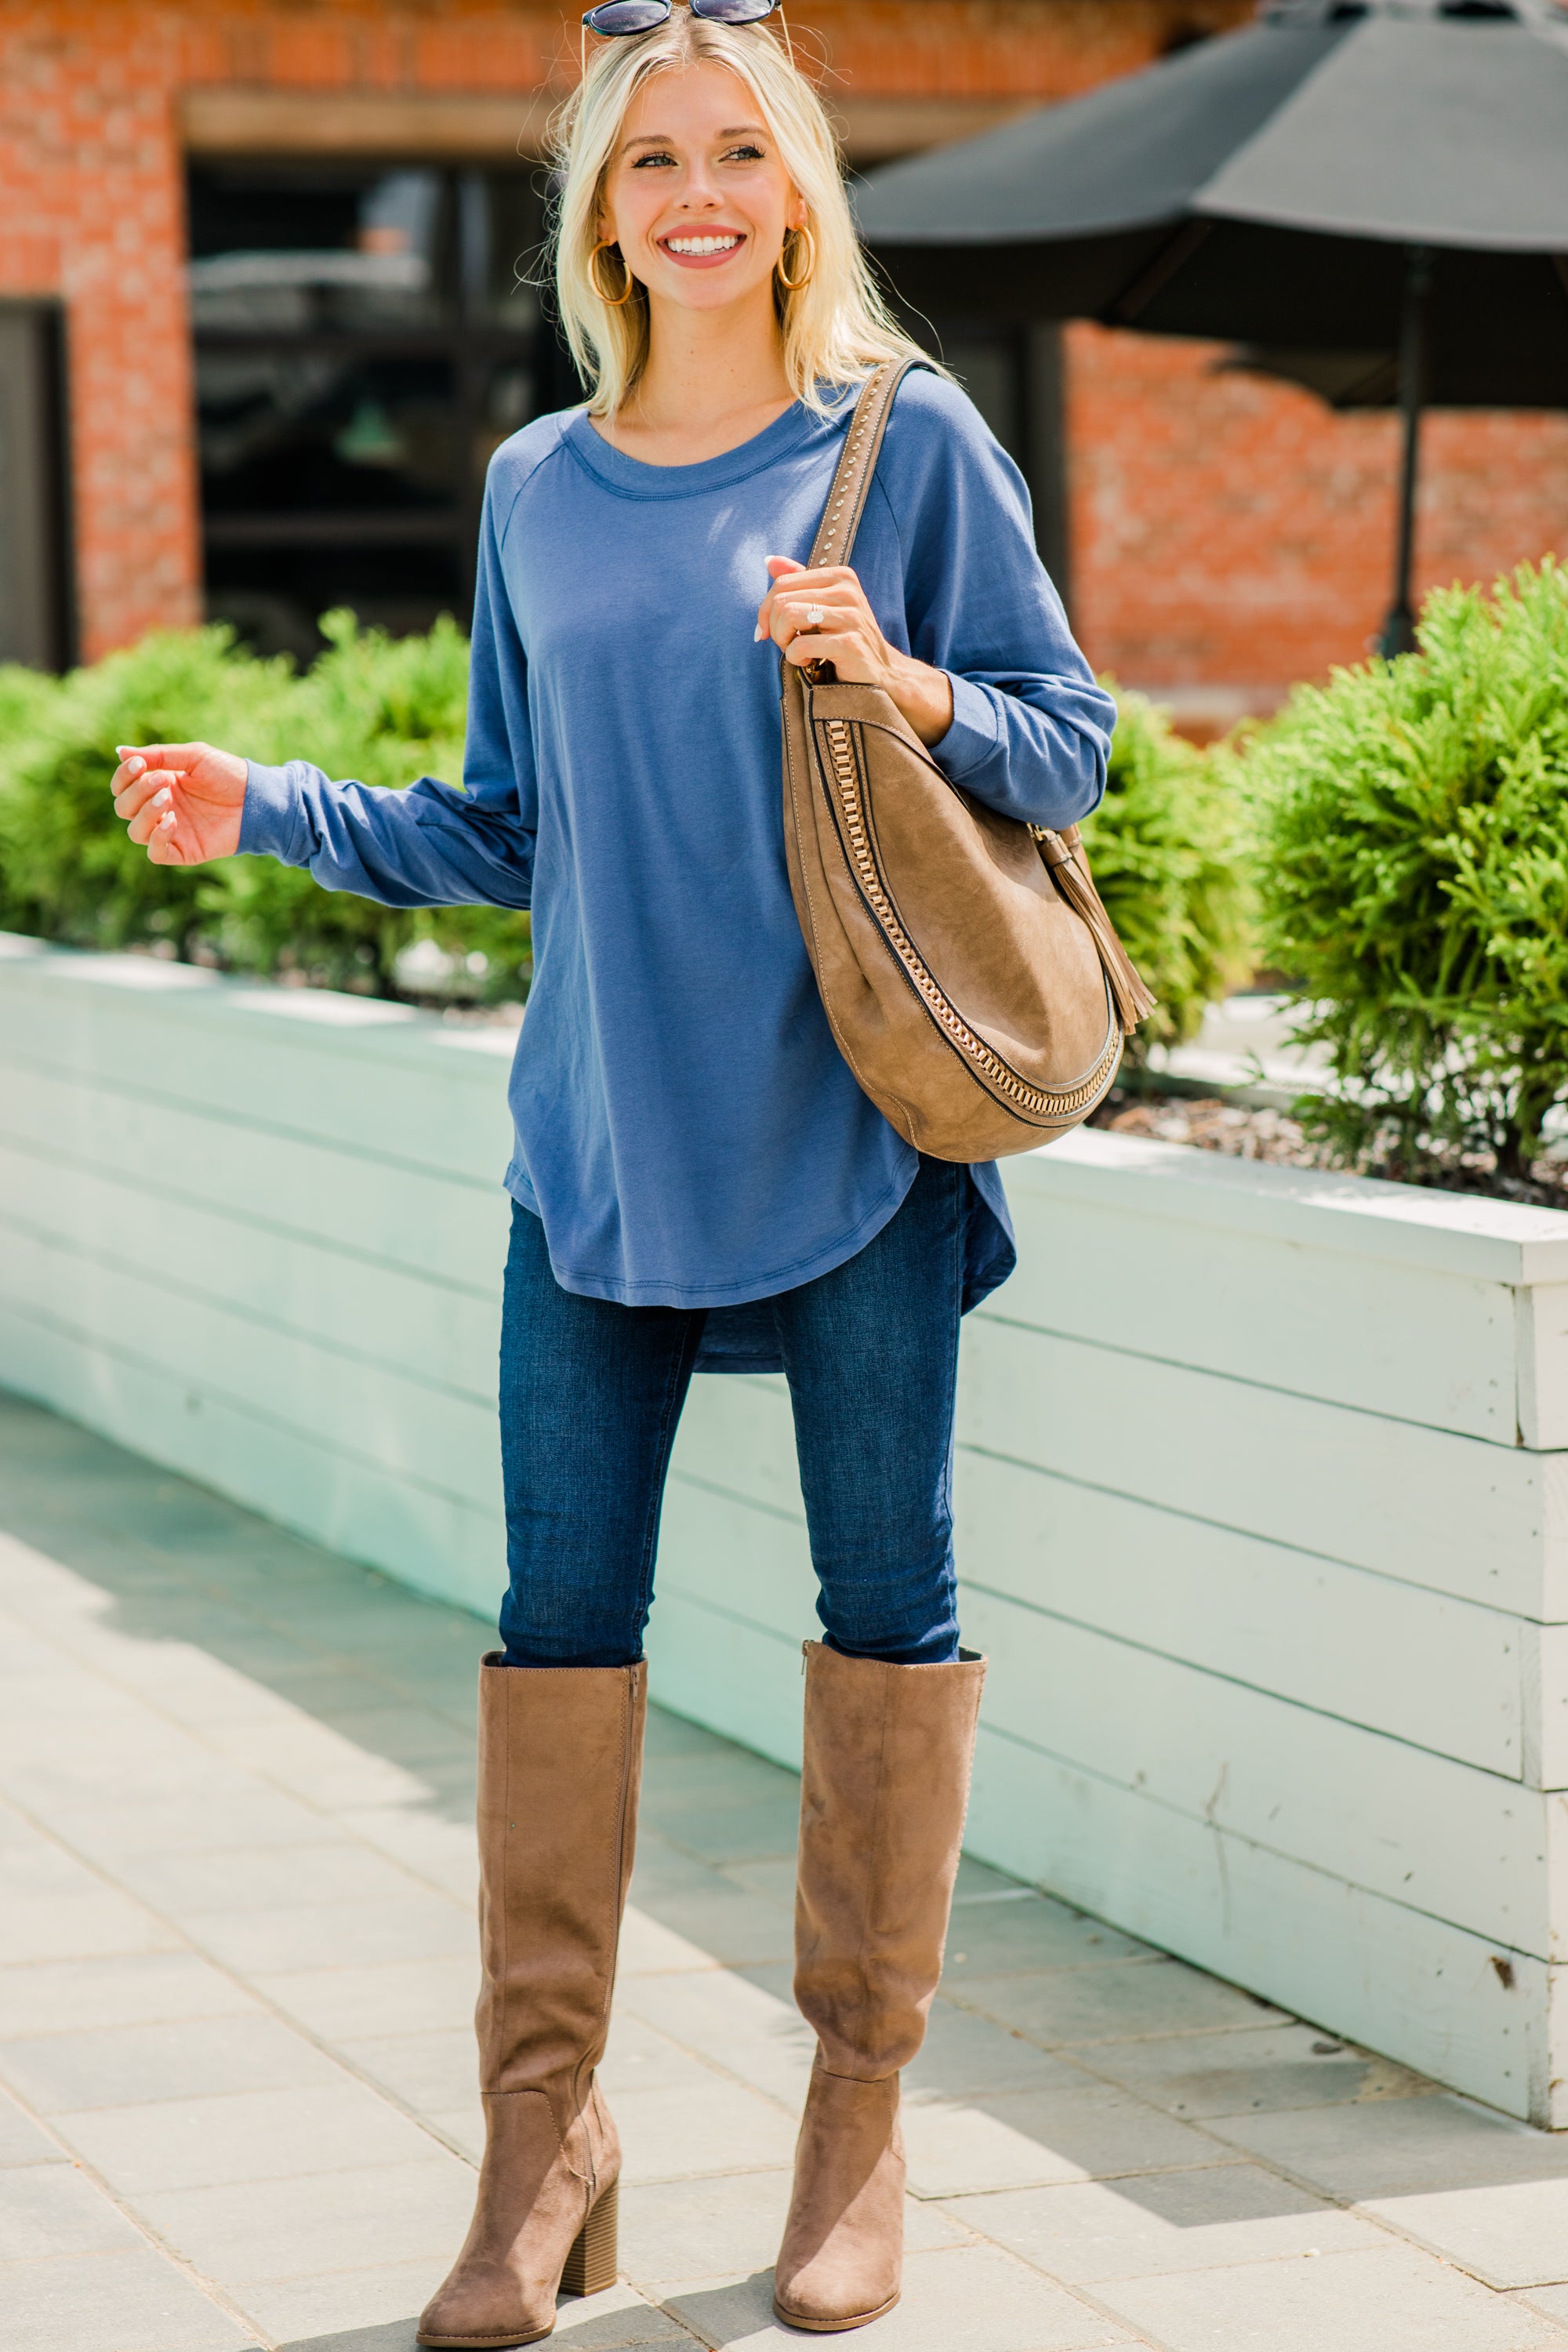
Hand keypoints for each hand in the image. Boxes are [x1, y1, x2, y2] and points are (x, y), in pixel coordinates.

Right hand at [110, 742, 248, 865]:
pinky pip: (155, 853)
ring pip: (135, 832)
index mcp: (157, 785)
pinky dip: (157, 837)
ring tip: (168, 798)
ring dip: (145, 813)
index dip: (123, 777)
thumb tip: (120, 752)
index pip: (122, 786)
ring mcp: (170, 831)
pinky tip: (173, 820)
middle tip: (163, 781)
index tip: (139, 765)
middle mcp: (159, 809)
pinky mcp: (183, 851)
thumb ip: (158, 755)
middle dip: (136, 792)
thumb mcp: (193, 757)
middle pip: (123, 808)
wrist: (257, 799)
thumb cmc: (228, 775)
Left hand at [755, 556, 954, 747]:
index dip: (766, 610)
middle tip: (787, 645)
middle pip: (782, 600)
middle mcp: (848, 591)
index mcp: (840, 576)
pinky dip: (795, 658)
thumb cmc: (845, 640)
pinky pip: (800, 645)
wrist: (881, 674)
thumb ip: (799, 582)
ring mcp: (851, 617)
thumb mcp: (823, 606)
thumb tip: (769, 561)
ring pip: (789, 615)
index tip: (768, 631)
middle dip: (775, 628)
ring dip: (784, 641)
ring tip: (798, 652)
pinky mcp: (850, 643)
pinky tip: (809, 663)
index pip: (783, 583)